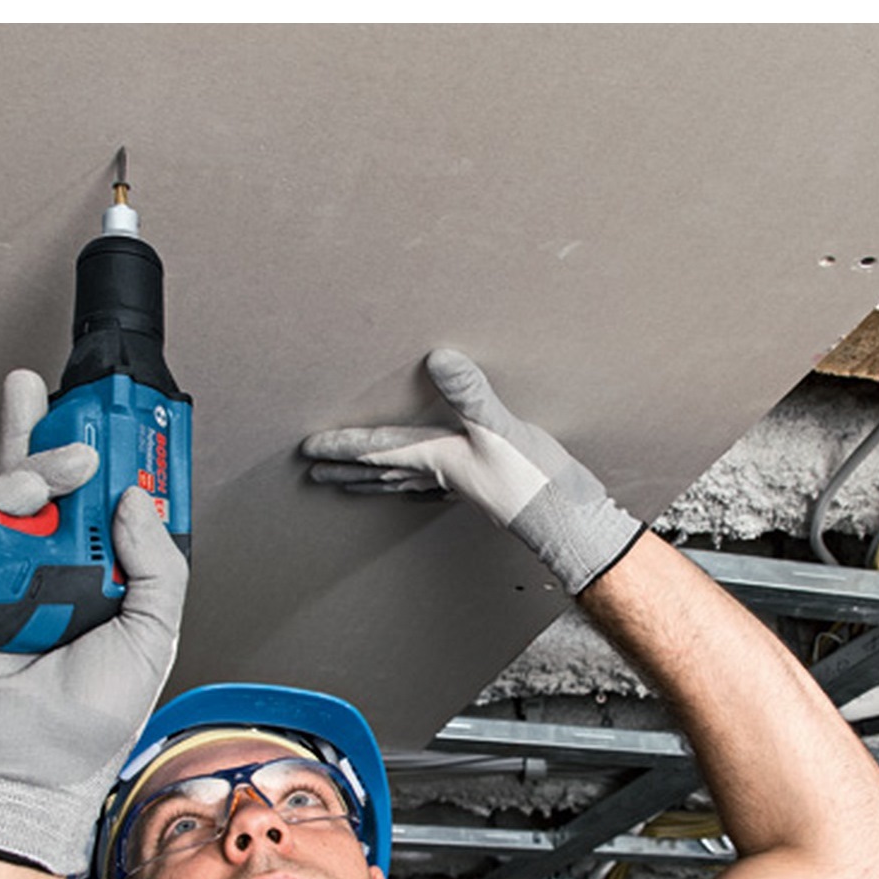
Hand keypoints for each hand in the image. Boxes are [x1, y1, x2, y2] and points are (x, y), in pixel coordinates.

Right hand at [0, 370, 187, 875]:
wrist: (23, 761)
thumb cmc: (89, 721)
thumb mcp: (153, 635)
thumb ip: (159, 566)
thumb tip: (138, 499)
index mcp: (107, 579)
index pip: (110, 505)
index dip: (115, 461)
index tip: (124, 423)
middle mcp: (56, 566)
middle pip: (54, 480)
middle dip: (61, 430)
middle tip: (78, 411)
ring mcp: (6, 568)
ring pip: (11, 487)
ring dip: (34, 464)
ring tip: (55, 472)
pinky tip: (14, 497)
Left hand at [301, 348, 641, 594]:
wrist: (569, 521)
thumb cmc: (534, 481)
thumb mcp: (501, 430)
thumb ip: (470, 395)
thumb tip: (439, 358)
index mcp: (439, 457)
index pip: (379, 452)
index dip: (343, 447)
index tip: (308, 450)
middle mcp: (443, 473)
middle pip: (381, 473)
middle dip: (347, 471)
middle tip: (314, 475)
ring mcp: (462, 484)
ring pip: (404, 482)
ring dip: (373, 481)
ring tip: (348, 484)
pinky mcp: (483, 487)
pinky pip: (434, 486)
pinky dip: (416, 486)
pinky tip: (417, 489)